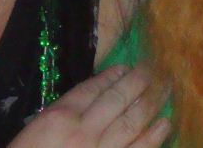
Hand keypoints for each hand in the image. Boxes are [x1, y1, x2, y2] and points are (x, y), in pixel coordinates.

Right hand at [7, 66, 170, 147]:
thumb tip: (90, 101)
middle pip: (117, 98)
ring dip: (152, 101)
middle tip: (154, 69)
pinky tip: (165, 123)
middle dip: (138, 81)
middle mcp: (83, 130)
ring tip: (166, 88)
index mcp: (59, 116)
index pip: (92, 87)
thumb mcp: (36, 131)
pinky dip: (154, 136)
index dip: (112, 75)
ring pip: (132, 120)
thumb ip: (61, 115)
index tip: (126, 67)